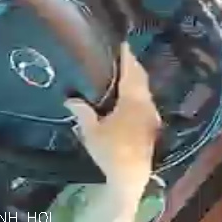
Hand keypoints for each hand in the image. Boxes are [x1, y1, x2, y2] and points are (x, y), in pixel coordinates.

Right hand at [65, 44, 160, 188]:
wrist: (131, 177)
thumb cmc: (111, 151)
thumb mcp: (91, 131)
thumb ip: (82, 112)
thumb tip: (70, 99)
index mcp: (133, 100)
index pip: (131, 71)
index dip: (128, 57)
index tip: (123, 44)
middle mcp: (147, 104)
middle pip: (141, 79)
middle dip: (133, 66)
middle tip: (123, 55)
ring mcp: (152, 117)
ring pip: (145, 92)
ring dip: (137, 81)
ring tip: (124, 74)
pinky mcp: (152, 128)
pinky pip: (146, 103)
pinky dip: (139, 94)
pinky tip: (129, 98)